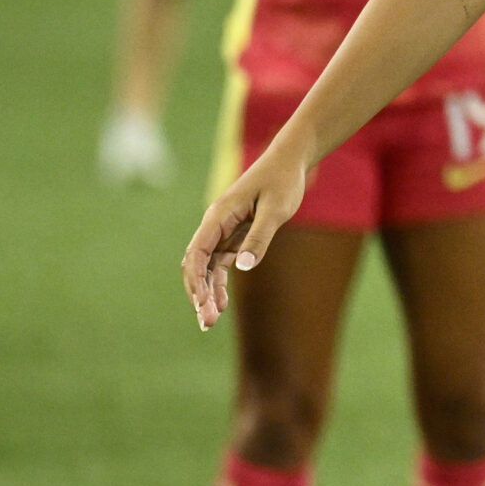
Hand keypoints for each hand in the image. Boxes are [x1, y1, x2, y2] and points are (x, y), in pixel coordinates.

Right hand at [181, 144, 308, 329]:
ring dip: (207, 293)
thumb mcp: (275, 210)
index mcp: (218, 216)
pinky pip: (220, 263)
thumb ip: (259, 237)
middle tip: (207, 322)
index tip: (202, 304)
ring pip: (207, 268)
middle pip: (197, 264)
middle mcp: (215, 225)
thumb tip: (242, 267)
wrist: (288, 162)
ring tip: (211, 320)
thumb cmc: (282, 182)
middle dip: (198, 293)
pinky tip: (222, 303)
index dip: (196, 281)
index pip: (197, 254)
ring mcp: (222, 231)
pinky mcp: (234, 235)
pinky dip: (218, 283)